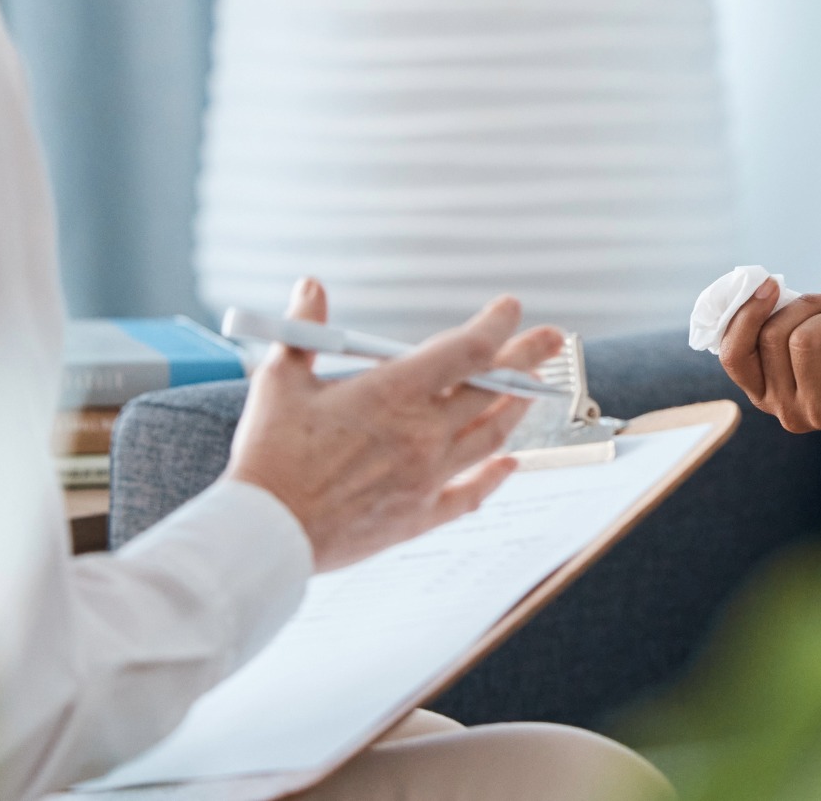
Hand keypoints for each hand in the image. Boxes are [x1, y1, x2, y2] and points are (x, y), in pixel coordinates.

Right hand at [224, 278, 565, 570]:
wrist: (268, 533)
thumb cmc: (269, 456)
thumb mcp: (279, 381)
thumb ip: (303, 330)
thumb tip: (310, 286)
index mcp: (394, 393)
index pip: (467, 349)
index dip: (496, 324)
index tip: (511, 308)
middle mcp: (422, 432)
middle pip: (493, 388)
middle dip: (527, 358)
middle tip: (552, 339)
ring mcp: (426, 476)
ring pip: (490, 436)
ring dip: (516, 409)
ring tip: (533, 391)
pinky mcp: (418, 516)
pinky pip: (470, 494)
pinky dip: (494, 477)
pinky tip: (509, 465)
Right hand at [714, 278, 820, 451]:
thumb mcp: (809, 347)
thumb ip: (782, 328)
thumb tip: (763, 285)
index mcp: (765, 396)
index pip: (734, 355)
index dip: (746, 313)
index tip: (771, 283)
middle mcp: (786, 411)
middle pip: (772, 336)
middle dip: (804, 304)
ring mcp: (819, 411)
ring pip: (806, 337)